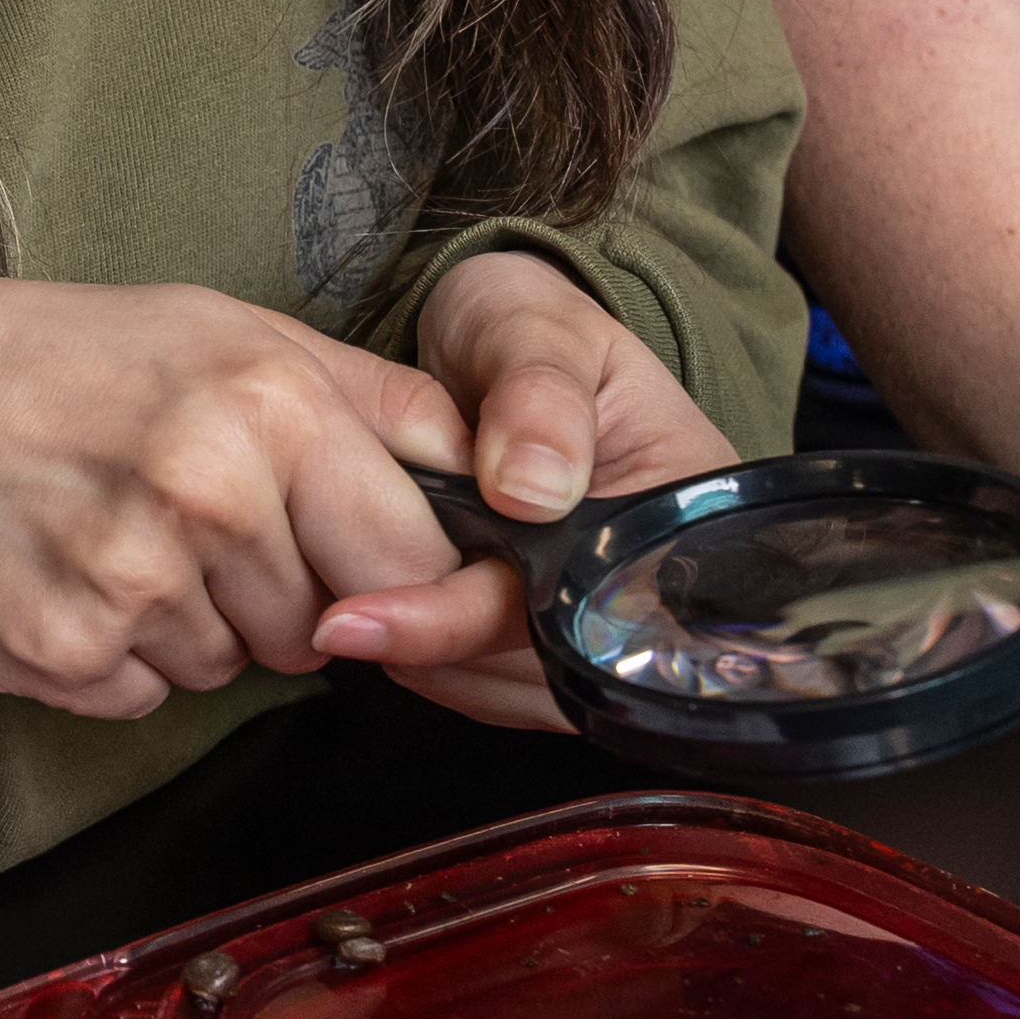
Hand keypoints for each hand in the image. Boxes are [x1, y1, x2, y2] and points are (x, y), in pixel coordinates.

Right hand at [0, 272, 479, 718]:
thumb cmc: (60, 359)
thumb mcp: (229, 330)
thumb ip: (373, 401)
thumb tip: (500, 476)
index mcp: (269, 402)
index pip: (411, 555)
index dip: (390, 569)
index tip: (352, 555)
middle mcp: (208, 491)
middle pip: (326, 626)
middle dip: (283, 594)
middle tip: (197, 520)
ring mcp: (133, 581)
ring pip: (237, 668)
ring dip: (197, 626)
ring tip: (119, 534)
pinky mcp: (66, 653)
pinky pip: (151, 696)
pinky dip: (121, 657)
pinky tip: (70, 574)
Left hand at [304, 252, 740, 731]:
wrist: (504, 348)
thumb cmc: (530, 330)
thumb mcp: (538, 327)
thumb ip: (538, 393)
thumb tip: (531, 489)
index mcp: (685, 513)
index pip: (590, 608)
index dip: (480, 619)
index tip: (378, 612)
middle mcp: (656, 591)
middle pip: (547, 669)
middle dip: (436, 645)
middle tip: (334, 613)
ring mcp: (604, 628)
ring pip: (508, 691)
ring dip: (422, 659)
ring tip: (356, 590)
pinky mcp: (552, 648)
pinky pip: (483, 687)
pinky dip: (422, 660)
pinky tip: (385, 602)